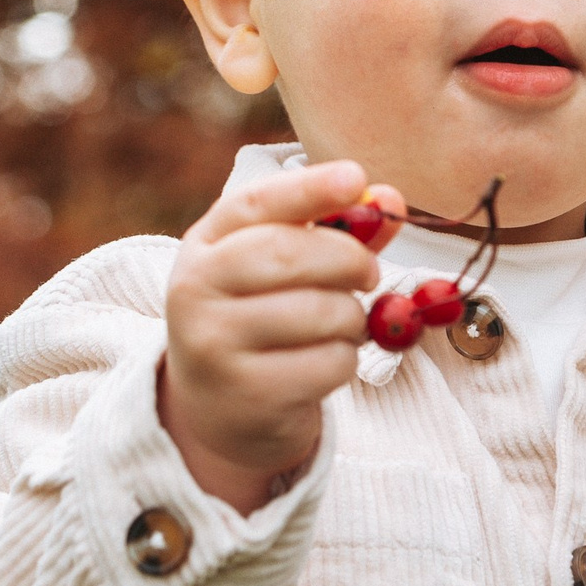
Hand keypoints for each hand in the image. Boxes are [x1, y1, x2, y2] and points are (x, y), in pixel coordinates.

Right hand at [160, 160, 406, 513]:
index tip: (357, 178)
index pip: (254, 204)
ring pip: (320, 312)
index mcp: (205, 244)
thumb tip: (389, 198)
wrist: (219, 408)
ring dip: (352, 318)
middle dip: (349, 259)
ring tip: (340, 325)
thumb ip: (336, 230)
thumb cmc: (262, 317)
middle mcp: (196, 289)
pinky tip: (322, 363)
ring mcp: (215, 344)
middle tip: (371, 272)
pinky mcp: (247, 394)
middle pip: (289, 254)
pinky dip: (345, 360)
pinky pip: (328, 363)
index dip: (308, 188)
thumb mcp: (284, 268)